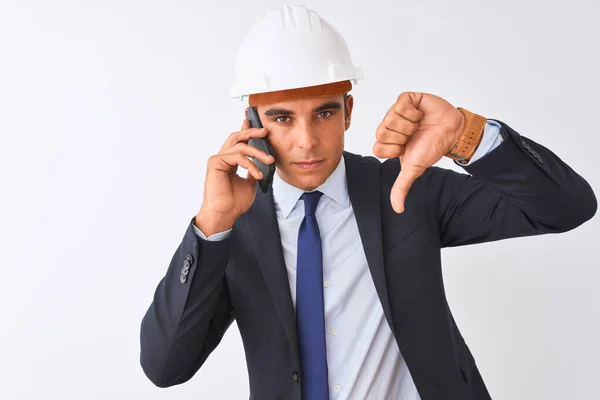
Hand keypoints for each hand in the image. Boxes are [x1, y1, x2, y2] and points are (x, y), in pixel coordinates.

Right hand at [196, 119, 274, 235]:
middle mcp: (223, 158)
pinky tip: (257, 174)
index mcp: (230, 161)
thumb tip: (261, 164)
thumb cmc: (234, 202)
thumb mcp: (250, 183)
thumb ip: (253, 170)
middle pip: (237, 137)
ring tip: (269, 161)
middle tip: (265, 132)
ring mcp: (218, 159)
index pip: (238, 141)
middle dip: (252, 132)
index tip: (252, 120)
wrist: (225, 214)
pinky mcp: (215, 163)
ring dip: (258, 152)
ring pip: (240, 146)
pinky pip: (237, 156)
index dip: (245, 129)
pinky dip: (250, 164)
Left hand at [373, 92, 464, 212]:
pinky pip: (400, 104)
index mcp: (388, 142)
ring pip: (391, 118)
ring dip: (410, 124)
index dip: (394, 149)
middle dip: (402, 137)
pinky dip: (413, 112)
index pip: (377, 147)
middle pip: (381, 132)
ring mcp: (396, 111)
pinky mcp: (406, 99)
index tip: (407, 148)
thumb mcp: (413, 169)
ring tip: (419, 125)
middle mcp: (389, 126)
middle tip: (414, 135)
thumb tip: (398, 209)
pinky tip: (420, 114)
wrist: (452, 133)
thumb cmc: (432, 147)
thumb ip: (401, 187)